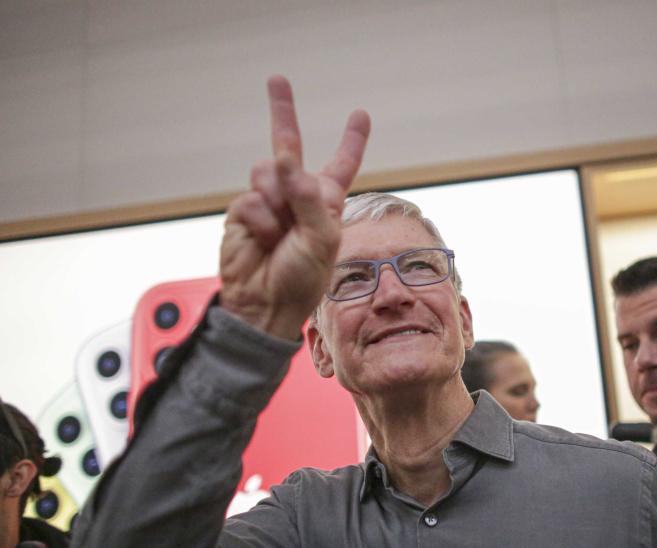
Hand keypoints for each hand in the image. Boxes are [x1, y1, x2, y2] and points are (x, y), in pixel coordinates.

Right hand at [220, 75, 370, 339]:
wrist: (265, 305)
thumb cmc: (302, 279)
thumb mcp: (322, 240)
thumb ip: (309, 199)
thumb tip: (290, 162)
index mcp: (326, 203)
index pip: (342, 164)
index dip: (351, 140)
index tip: (360, 115)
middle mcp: (298, 197)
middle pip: (289, 147)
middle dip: (283, 112)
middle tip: (277, 80)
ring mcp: (269, 202)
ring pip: (267, 171)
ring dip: (275, 199)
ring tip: (280, 233)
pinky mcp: (243, 212)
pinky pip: (250, 198)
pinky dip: (259, 219)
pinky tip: (263, 240)